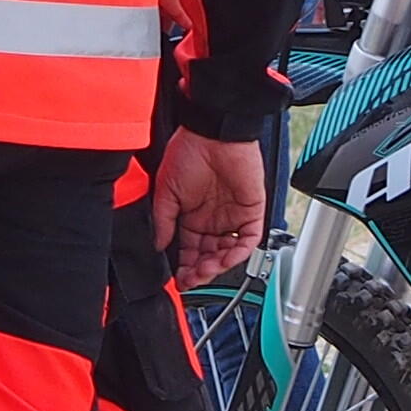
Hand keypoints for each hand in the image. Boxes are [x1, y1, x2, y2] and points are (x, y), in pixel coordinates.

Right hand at [149, 130, 266, 283]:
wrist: (214, 132)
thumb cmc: (188, 152)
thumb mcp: (166, 190)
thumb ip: (164, 220)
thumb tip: (158, 245)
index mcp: (190, 216)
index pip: (188, 250)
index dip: (184, 267)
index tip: (178, 278)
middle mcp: (211, 219)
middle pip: (208, 256)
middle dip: (200, 271)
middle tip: (192, 278)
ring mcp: (232, 216)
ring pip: (228, 252)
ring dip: (218, 266)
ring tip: (206, 270)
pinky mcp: (251, 210)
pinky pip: (249, 239)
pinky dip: (239, 252)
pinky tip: (226, 258)